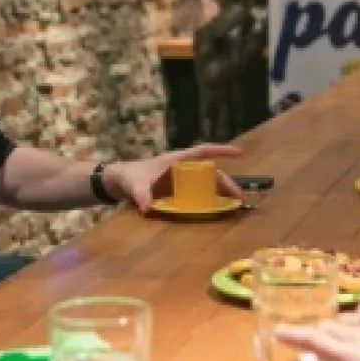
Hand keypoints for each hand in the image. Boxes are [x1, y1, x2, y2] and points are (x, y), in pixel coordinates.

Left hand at [104, 143, 243, 212]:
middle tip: (239, 196)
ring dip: (220, 192)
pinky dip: (210, 199)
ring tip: (234, 204)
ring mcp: (181, 179)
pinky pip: (198, 192)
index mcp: (175, 160)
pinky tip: (218, 209)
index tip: (239, 152)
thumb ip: (141, 194)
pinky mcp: (178, 190)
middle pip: (209, 172)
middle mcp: (182, 168)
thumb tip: (146, 208)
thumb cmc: (129, 177)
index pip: (202, 152)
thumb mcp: (135, 185)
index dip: (220, 151)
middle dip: (225, 182)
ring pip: (206, 182)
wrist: (120, 181)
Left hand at [276, 298, 359, 360]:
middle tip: (320, 345)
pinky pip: (314, 340)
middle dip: (333, 335)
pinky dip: (295, 336)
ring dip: (314, 338)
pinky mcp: (346, 352)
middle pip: (343, 324)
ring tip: (294, 337)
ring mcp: (359, 333)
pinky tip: (281, 335)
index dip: (352, 332)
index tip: (345, 338)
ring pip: (328, 331)